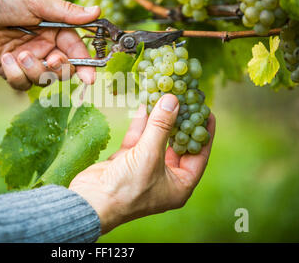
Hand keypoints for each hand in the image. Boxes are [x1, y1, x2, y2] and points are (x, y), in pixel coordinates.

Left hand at [0, 0, 100, 89]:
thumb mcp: (36, 3)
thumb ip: (66, 13)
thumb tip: (97, 11)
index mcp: (54, 30)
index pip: (75, 51)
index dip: (85, 65)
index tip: (90, 77)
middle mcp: (43, 48)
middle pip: (63, 71)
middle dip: (60, 70)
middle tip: (52, 60)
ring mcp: (26, 61)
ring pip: (43, 80)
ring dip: (35, 70)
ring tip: (20, 54)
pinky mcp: (9, 71)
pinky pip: (20, 83)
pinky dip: (15, 74)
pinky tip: (5, 58)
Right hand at [69, 94, 215, 233]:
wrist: (91, 201)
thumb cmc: (127, 187)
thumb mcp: (150, 155)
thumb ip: (162, 126)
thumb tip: (172, 100)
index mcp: (179, 184)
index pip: (198, 155)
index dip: (203, 132)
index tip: (206, 111)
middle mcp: (164, 177)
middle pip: (176, 144)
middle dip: (179, 122)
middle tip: (186, 100)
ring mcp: (144, 168)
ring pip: (155, 139)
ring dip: (158, 119)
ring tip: (165, 97)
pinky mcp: (126, 161)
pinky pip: (138, 139)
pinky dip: (141, 123)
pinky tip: (145, 105)